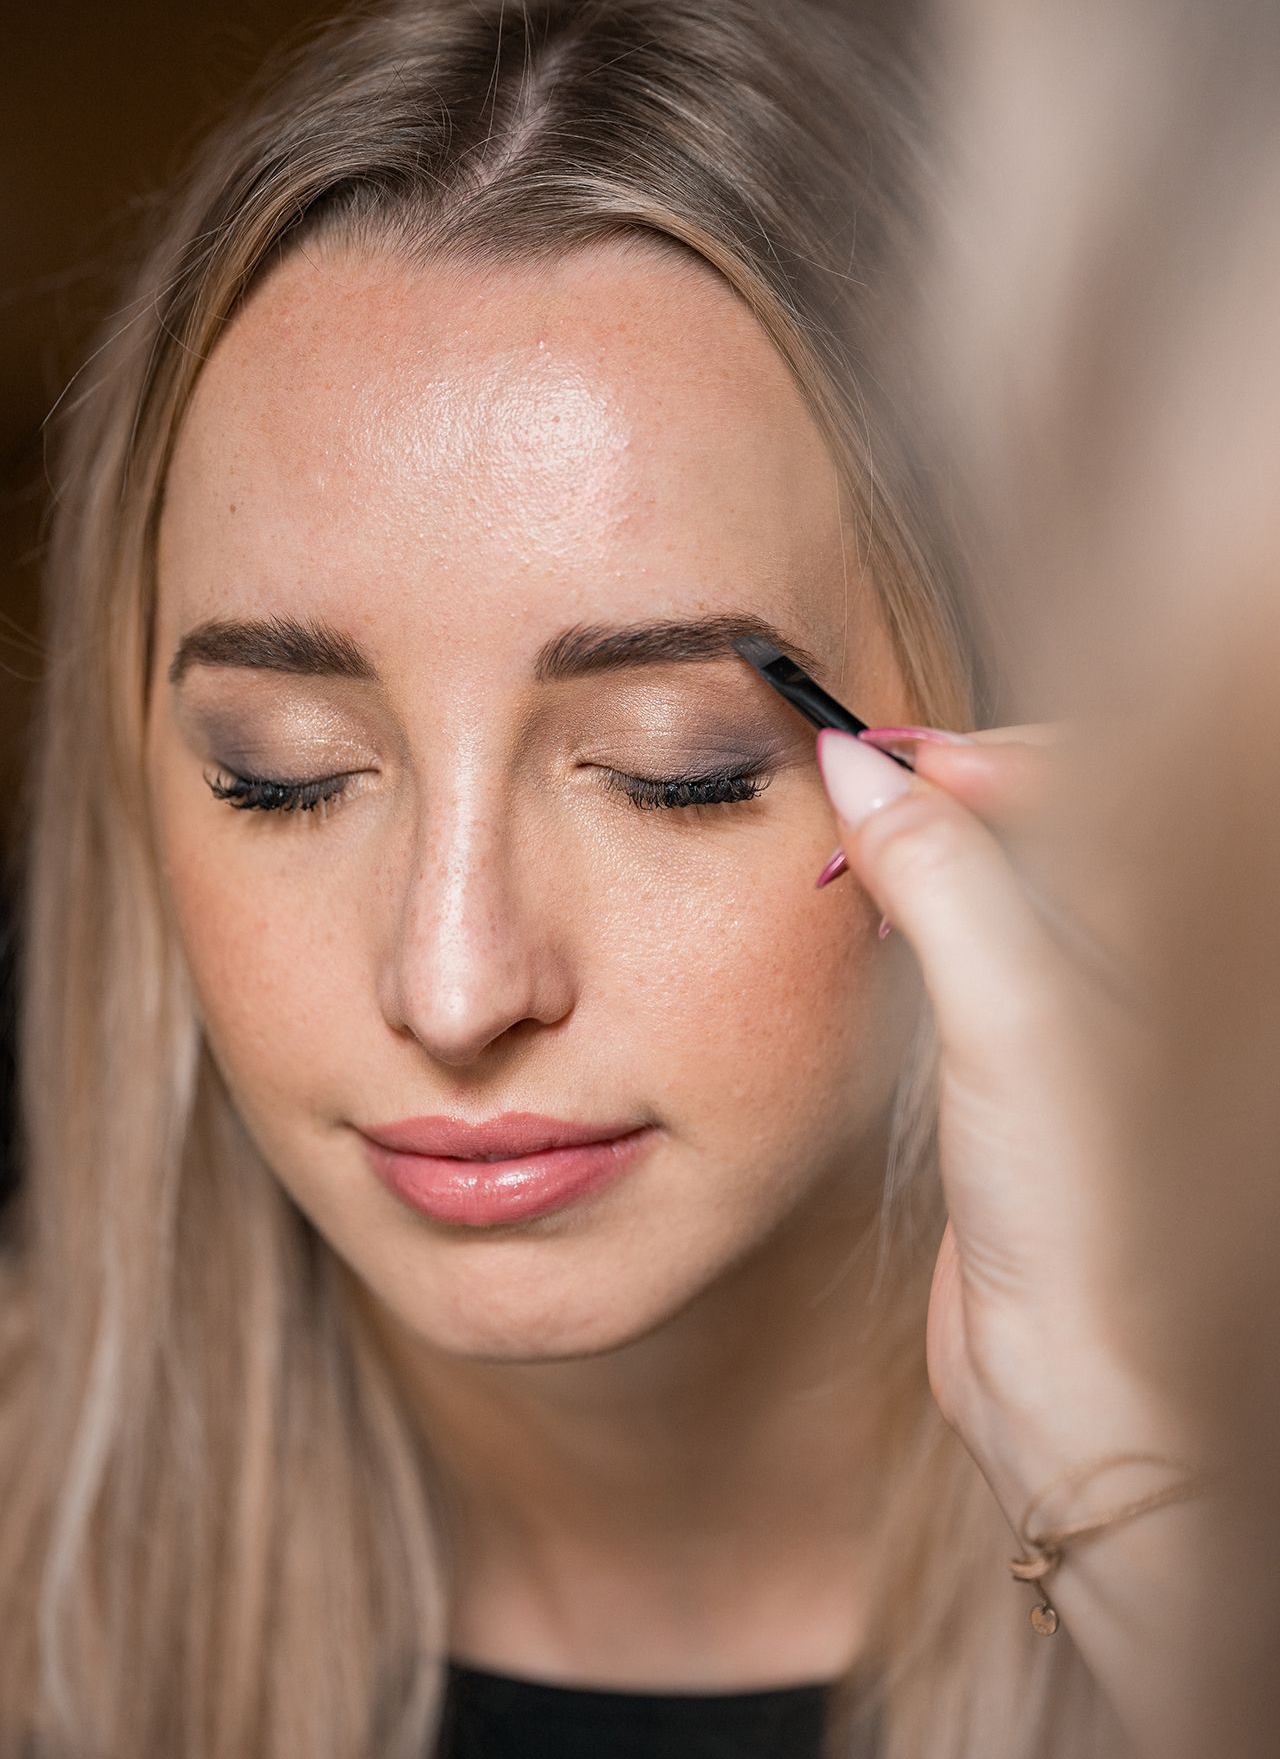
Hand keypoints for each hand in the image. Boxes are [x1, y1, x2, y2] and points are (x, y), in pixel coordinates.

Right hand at [815, 723, 1163, 1484]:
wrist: (1068, 1387)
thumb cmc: (1082, 1217)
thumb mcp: (1009, 1015)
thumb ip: (941, 875)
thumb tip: (857, 764)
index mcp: (1163, 931)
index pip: (1080, 780)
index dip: (982, 754)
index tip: (881, 756)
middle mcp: (1123, 962)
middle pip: (1033, 819)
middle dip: (941, 788)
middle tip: (851, 785)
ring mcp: (1067, 1014)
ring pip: (991, 879)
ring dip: (920, 845)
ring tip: (848, 836)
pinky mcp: (1010, 1067)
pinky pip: (961, 949)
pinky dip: (909, 914)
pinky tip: (867, 915)